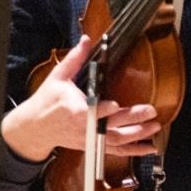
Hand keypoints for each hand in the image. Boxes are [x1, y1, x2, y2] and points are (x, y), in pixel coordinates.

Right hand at [1, 35, 161, 161]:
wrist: (35, 127)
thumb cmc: (46, 101)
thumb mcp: (57, 77)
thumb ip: (75, 59)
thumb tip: (87, 40)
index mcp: (74, 109)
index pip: (90, 111)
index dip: (103, 110)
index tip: (116, 105)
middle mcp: (84, 126)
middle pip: (110, 125)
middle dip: (132, 119)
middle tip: (151, 111)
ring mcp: (89, 138)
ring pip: (115, 141)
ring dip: (137, 136)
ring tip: (154, 127)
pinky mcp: (92, 146)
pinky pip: (115, 151)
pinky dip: (133, 151)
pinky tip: (148, 148)